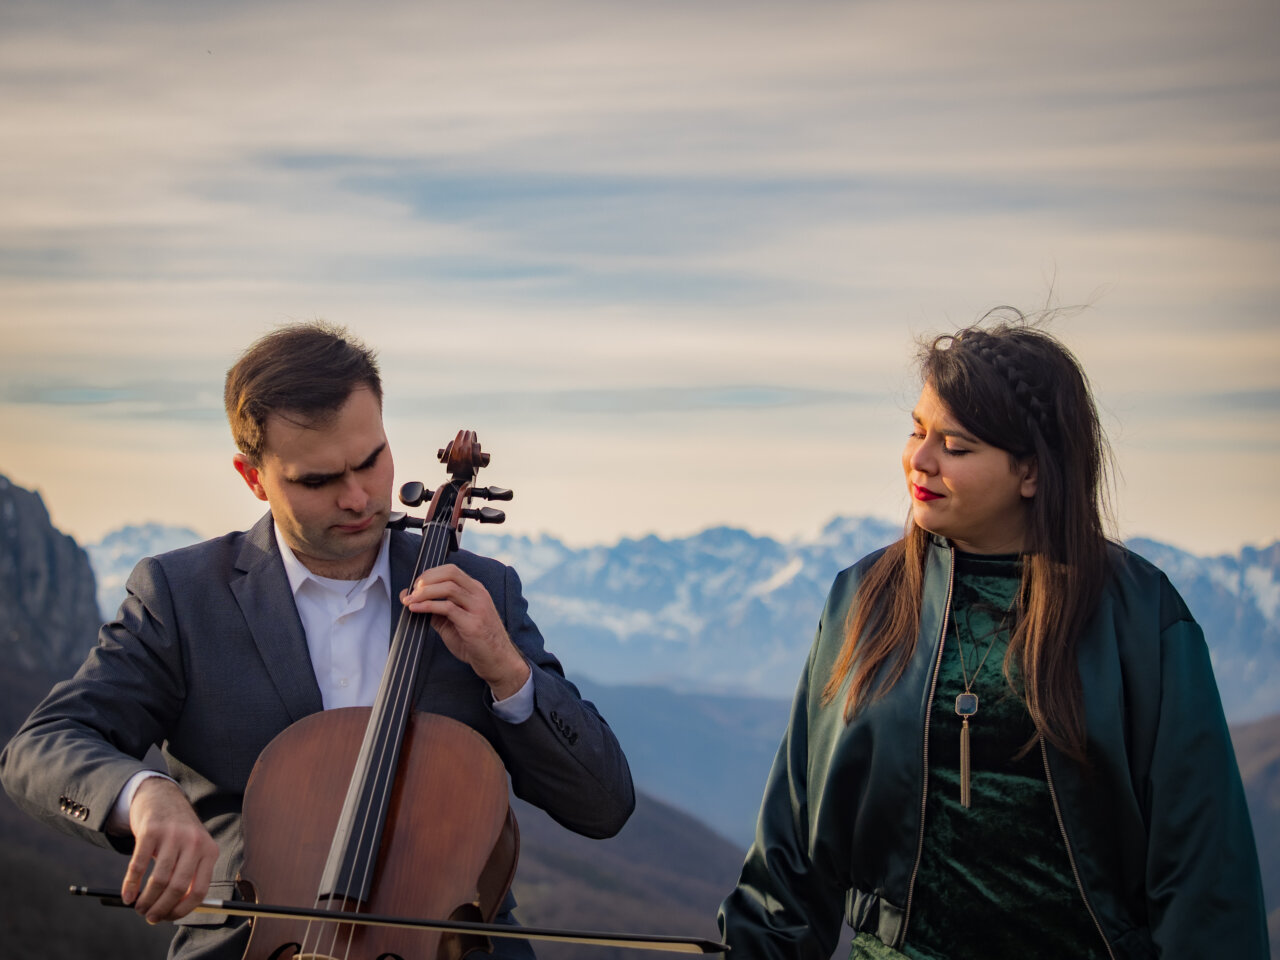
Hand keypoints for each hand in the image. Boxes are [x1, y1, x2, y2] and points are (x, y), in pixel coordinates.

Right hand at [121, 777, 218, 922]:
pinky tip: (127, 896)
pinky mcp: (151, 831)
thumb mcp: (193, 850)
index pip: (200, 891)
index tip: (168, 918)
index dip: (182, 910)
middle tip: (149, 917)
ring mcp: (173, 835)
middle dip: (161, 908)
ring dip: (146, 900)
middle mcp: (195, 842)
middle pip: (178, 888)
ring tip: (139, 907)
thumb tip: (173, 912)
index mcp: (210, 851)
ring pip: (159, 880)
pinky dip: (131, 886)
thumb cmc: (178, 833)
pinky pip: (138, 866)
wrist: (163, 798)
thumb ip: (189, 876)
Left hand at [400, 564, 530, 699]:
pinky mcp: (473, 624)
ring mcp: (478, 608)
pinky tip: (416, 609)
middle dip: (426, 579)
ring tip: (409, 601)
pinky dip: (428, 606)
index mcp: (475, 591)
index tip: (415, 585)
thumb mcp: (453, 622)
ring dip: (424, 593)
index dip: (430, 574)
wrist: (498, 661)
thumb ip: (436, 610)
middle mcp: (479, 595)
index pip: (451, 571)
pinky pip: (448, 608)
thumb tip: (411, 598)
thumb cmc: (476, 643)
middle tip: (412, 591)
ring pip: (448, 588)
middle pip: (450, 573)